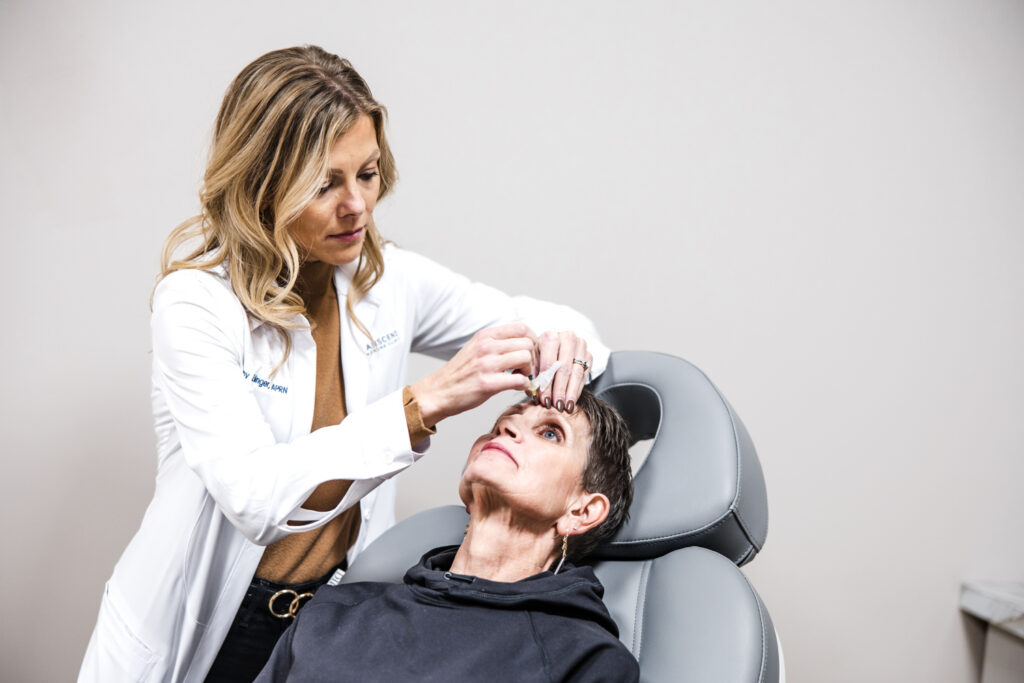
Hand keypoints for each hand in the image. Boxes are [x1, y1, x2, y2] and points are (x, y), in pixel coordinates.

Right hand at [411, 323, 536, 426]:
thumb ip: (496, 342)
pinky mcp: (487, 384)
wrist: (437, 392)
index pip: (521, 327)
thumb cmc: (460, 374)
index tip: (530, 352)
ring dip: (529, 370)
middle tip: (526, 368)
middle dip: (532, 357)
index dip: (532, 340)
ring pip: (525, 358)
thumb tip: (523, 342)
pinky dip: (524, 385)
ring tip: (521, 377)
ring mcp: (486, 364)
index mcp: (484, 336)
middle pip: (527, 343)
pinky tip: (518, 387)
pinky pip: (519, 380)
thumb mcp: (475, 348)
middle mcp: (486, 346)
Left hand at [534, 331, 592, 412]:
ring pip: (576, 372)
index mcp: (550, 336)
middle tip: (556, 406)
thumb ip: (530, 374)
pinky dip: (577, 390)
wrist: (555, 344)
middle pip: (564, 368)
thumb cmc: (540, 353)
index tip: (544, 400)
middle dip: (560, 390)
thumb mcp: (531, 360)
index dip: (546, 384)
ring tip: (565, 407)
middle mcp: (567, 337)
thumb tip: (532, 392)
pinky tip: (571, 401)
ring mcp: (580, 345)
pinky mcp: (588, 354)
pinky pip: (584, 375)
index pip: (548, 364)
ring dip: (570, 392)